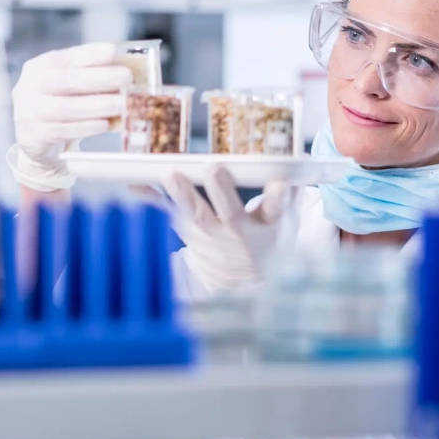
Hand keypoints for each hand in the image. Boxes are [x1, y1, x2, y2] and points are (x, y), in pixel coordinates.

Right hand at [9, 42, 131, 191]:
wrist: (33, 141)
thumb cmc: (57, 106)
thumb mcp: (67, 86)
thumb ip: (88, 75)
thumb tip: (124, 68)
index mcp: (38, 68)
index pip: (65, 58)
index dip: (90, 54)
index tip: (113, 51)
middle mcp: (29, 87)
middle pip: (67, 80)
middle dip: (100, 78)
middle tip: (126, 78)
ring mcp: (28, 113)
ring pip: (67, 108)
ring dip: (98, 105)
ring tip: (121, 103)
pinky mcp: (34, 137)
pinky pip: (64, 131)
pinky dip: (87, 127)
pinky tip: (105, 124)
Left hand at [162, 166, 299, 294]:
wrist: (240, 279)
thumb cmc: (264, 239)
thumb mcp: (285, 221)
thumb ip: (291, 191)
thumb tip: (301, 159)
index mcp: (266, 227)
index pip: (276, 212)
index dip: (278, 198)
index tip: (278, 186)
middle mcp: (237, 232)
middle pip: (231, 212)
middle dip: (222, 191)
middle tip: (215, 169)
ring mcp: (209, 235)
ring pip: (196, 215)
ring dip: (183, 194)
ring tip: (173, 175)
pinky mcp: (187, 233)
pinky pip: (167, 214)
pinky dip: (151, 199)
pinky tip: (136, 184)